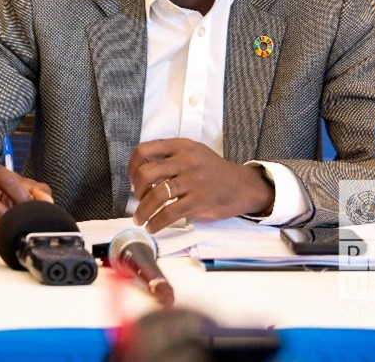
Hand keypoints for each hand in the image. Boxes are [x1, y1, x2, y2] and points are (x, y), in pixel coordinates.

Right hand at [0, 163, 54, 248]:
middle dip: (0, 213)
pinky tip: (5, 241)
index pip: (4, 180)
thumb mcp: (27, 186)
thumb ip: (39, 191)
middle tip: (16, 224)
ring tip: (14, 233)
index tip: (29, 207)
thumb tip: (46, 202)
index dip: (19, 194)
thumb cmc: (11, 192)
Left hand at [129, 138, 274, 232]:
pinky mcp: (199, 201)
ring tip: (139, 219)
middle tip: (138, 199)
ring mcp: (193, 181)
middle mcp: (186, 161)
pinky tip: (152, 227)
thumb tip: (140, 170)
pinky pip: (170, 213)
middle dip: (136, 189)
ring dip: (143, 210)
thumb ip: (169, 156)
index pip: (144, 150)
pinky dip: (156, 222)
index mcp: (181, 146)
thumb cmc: (212, 170)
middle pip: (146, 173)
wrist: (242, 186)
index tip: (132, 179)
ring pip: (156, 195)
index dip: (132, 166)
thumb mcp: (192, 152)